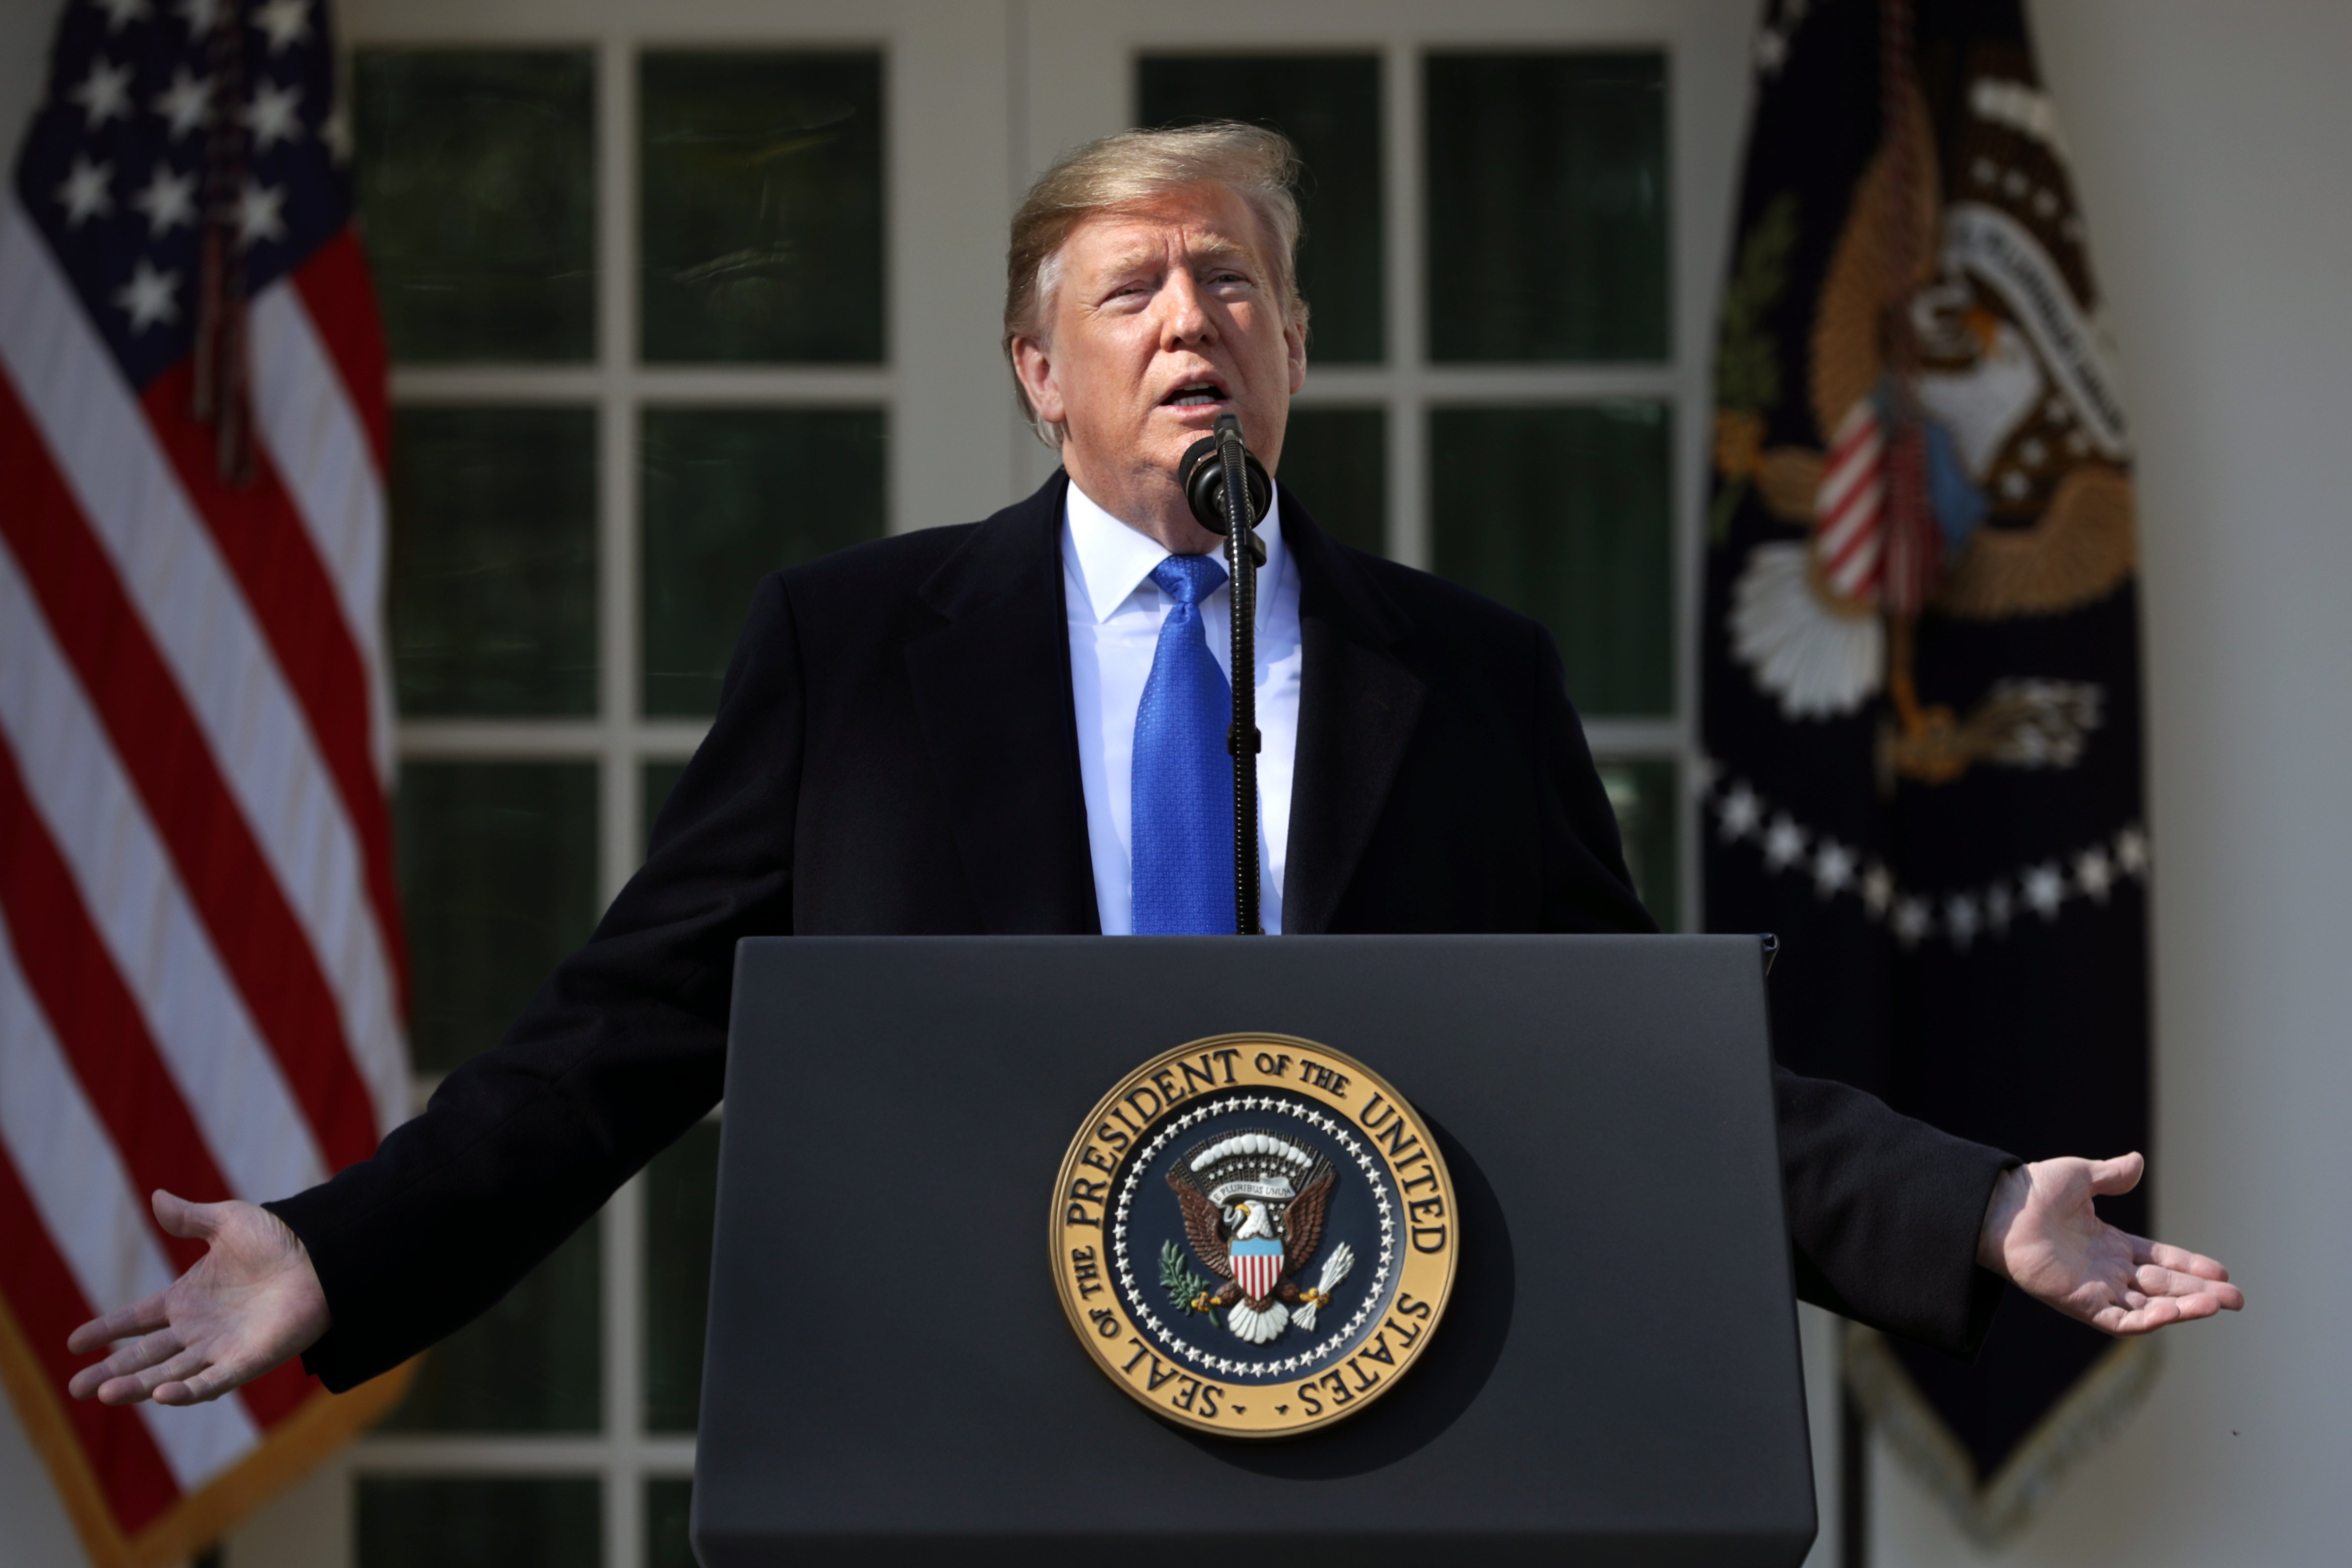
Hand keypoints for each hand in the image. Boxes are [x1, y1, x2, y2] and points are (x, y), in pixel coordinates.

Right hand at [66, 1191, 329, 1406]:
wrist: (324, 1256)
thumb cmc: (279, 1240)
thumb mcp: (228, 1222)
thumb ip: (190, 1217)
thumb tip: (156, 1196)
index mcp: (187, 1298)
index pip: (137, 1319)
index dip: (107, 1329)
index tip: (73, 1343)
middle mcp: (198, 1328)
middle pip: (145, 1356)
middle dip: (111, 1371)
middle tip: (75, 1389)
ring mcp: (221, 1347)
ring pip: (170, 1374)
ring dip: (138, 1385)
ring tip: (104, 1394)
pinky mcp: (248, 1361)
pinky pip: (213, 1381)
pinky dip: (188, 1391)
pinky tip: (161, 1396)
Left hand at [1977, 1152, 2243, 1335]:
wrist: (1998, 1206)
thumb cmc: (2032, 1190)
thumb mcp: (2081, 1177)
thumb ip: (2111, 1176)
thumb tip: (2137, 1162)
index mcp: (2109, 1243)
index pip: (2159, 1260)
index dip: (2190, 1266)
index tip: (2222, 1272)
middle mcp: (2106, 1270)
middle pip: (2162, 1286)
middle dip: (2199, 1293)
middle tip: (2237, 1299)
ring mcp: (2094, 1288)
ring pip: (2148, 1306)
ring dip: (2183, 1307)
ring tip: (2217, 1305)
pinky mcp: (2079, 1303)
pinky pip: (2120, 1320)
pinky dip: (2148, 1320)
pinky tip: (2175, 1313)